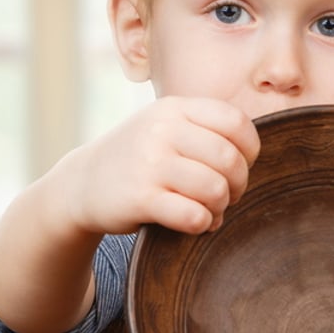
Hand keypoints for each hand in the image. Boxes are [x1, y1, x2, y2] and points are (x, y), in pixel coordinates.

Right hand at [60, 96, 260, 235]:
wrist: (81, 184)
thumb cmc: (137, 158)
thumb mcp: (164, 125)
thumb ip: (204, 128)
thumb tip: (252, 153)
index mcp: (174, 108)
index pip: (236, 122)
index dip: (250, 150)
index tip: (239, 166)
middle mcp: (162, 130)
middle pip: (230, 160)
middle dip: (238, 185)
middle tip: (226, 196)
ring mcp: (149, 163)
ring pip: (216, 189)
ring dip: (220, 207)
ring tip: (210, 210)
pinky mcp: (140, 198)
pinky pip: (193, 215)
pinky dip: (203, 224)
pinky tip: (196, 222)